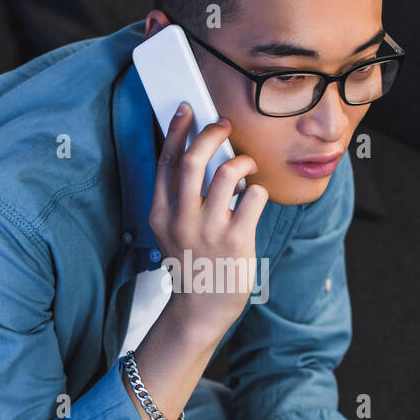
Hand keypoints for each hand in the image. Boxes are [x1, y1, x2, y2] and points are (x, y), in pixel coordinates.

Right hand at [150, 103, 268, 338]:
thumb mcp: (170, 231)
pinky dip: (258, 191)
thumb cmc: (192, 263)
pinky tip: (255, 199)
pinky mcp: (236, 240)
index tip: (188, 109)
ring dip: (242, 162)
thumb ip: (178, 198)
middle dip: (210, 133)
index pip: (165, 161)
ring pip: (226, 173)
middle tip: (223, 126)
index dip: (177, 130)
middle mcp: (182, 218)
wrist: (200, 309)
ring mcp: (209, 230)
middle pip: (192, 160)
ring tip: (247, 167)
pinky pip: (254, 198)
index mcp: (161, 213)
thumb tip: (201, 154)